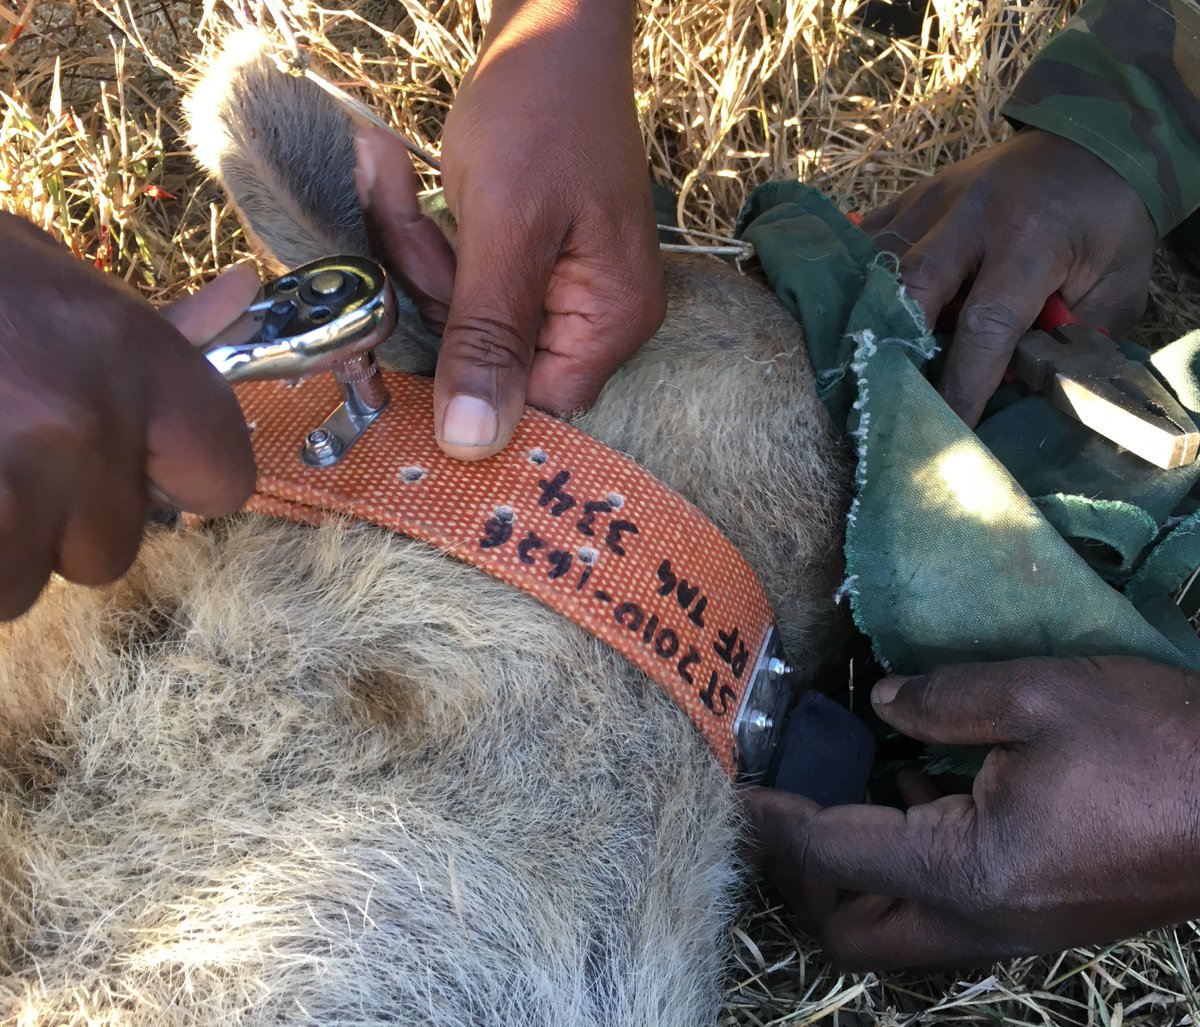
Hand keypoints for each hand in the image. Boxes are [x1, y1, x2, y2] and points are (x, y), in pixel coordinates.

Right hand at [0, 212, 256, 619]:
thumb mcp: (45, 274)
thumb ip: (147, 321)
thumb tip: (244, 294)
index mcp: (127, 354)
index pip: (222, 476)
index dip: (177, 481)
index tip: (138, 469)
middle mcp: (81, 424)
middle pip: (110, 549)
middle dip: (55, 521)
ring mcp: (4, 485)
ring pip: (25, 585)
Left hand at [429, 0, 665, 459]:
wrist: (548, 28)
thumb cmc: (541, 110)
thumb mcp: (506, 224)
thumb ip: (487, 336)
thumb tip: (472, 444)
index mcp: (610, 320)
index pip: (533, 405)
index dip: (463, 383)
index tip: (394, 331)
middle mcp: (592, 319)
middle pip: (486, 358)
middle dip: (425, 282)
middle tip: (394, 194)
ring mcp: (557, 291)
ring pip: (458, 317)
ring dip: (411, 246)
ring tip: (388, 165)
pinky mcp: (523, 265)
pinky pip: (457, 282)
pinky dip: (419, 231)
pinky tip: (394, 169)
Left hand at [744, 656, 1199, 970]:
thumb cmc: (1156, 746)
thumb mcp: (1042, 696)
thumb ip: (943, 700)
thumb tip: (881, 706)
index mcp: (968, 871)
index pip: (836, 851)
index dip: (776, 819)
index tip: (736, 787)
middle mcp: (981, 920)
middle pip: (852, 928)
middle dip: (800, 875)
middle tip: (779, 808)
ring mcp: (1014, 928)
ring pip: (896, 930)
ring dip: (850, 877)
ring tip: (832, 797)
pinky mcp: (1040, 915)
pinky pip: (943, 910)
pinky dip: (904, 865)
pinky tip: (912, 793)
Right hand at [861, 130, 1156, 426]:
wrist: (1091, 141)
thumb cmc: (1105, 221)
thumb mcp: (1119, 282)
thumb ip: (1076, 338)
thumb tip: (1020, 394)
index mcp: (1032, 237)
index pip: (986, 325)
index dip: (962, 385)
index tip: (946, 429)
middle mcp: (973, 215)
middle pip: (911, 286)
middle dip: (895, 347)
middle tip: (883, 396)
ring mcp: (933, 201)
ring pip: (876, 262)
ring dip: (865, 315)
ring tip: (856, 363)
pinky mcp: (911, 198)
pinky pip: (865, 240)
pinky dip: (851, 278)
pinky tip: (843, 314)